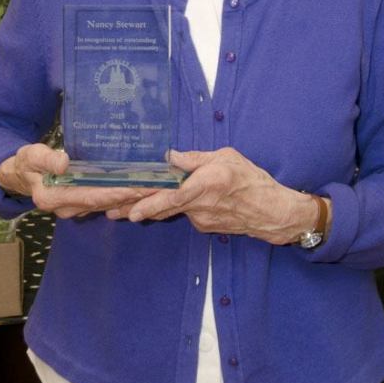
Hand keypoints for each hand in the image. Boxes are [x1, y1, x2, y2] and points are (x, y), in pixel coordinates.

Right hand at [0, 143, 155, 218]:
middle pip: (103, 203)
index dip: (114, 193)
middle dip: (130, 197)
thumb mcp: (31, 156)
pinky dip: (122, 196)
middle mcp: (66, 207)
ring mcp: (74, 208)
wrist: (21, 175)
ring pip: (107, 204)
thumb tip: (64, 163)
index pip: (90, 196)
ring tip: (154, 188)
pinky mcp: (81, 203)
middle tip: (156, 188)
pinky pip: (104, 201)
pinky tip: (140, 188)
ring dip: (130, 198)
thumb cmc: (26, 162)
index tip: (136, 187)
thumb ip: (46, 159)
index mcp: (53, 197)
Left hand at [118, 147, 319, 243]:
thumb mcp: (226, 158)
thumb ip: (196, 159)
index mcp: (206, 185)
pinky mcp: (203, 226)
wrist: (272, 213)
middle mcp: (200, 206)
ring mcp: (201, 219)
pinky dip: (172, 208)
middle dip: (136, 209)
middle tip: (111, 211)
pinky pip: (183, 214)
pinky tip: (163, 203)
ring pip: (171, 211)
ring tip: (122, 210)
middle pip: (163, 208)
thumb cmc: (252, 181)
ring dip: (149, 210)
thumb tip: (170, 156)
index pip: (174, 197)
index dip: (151, 206)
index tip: (132, 213)